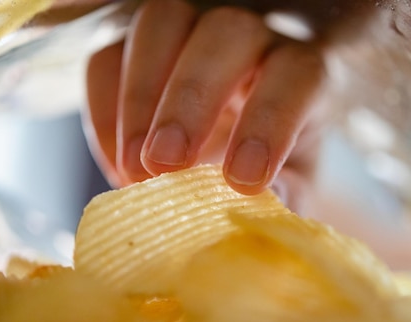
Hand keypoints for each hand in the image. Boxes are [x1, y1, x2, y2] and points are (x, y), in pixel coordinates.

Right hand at [84, 0, 334, 196]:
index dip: (270, 122)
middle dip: (190, 99)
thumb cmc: (278, 159)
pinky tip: (117, 164)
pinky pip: (108, 56)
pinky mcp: (139, 42)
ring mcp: (193, 28)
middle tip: (164, 166)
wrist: (245, 139)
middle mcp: (254, 34)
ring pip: (160, 25)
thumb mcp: (292, 181)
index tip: (244, 182)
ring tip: (133, 171)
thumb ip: (284, 194)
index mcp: (307, 69)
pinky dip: (103, 111)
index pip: (297, 74)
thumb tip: (252, 208)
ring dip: (139, 99)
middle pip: (225, 33)